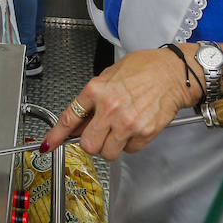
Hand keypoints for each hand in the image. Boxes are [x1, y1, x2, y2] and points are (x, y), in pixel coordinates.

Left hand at [41, 46, 199, 160]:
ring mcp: (127, 123)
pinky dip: (130, 144)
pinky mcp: (144, 133)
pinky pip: (129, 151)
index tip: (49, 144)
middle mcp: (110, 108)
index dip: (56, 135)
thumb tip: (78, 122)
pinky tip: (136, 127)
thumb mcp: (110, 75)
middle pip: (88, 145)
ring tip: (120, 129)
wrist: (173, 73)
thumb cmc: (144, 69)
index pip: (70, 118)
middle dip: (92, 142)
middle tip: (100, 133)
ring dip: (111, 146)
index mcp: (97, 90)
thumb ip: (92, 100)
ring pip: (108, 153)